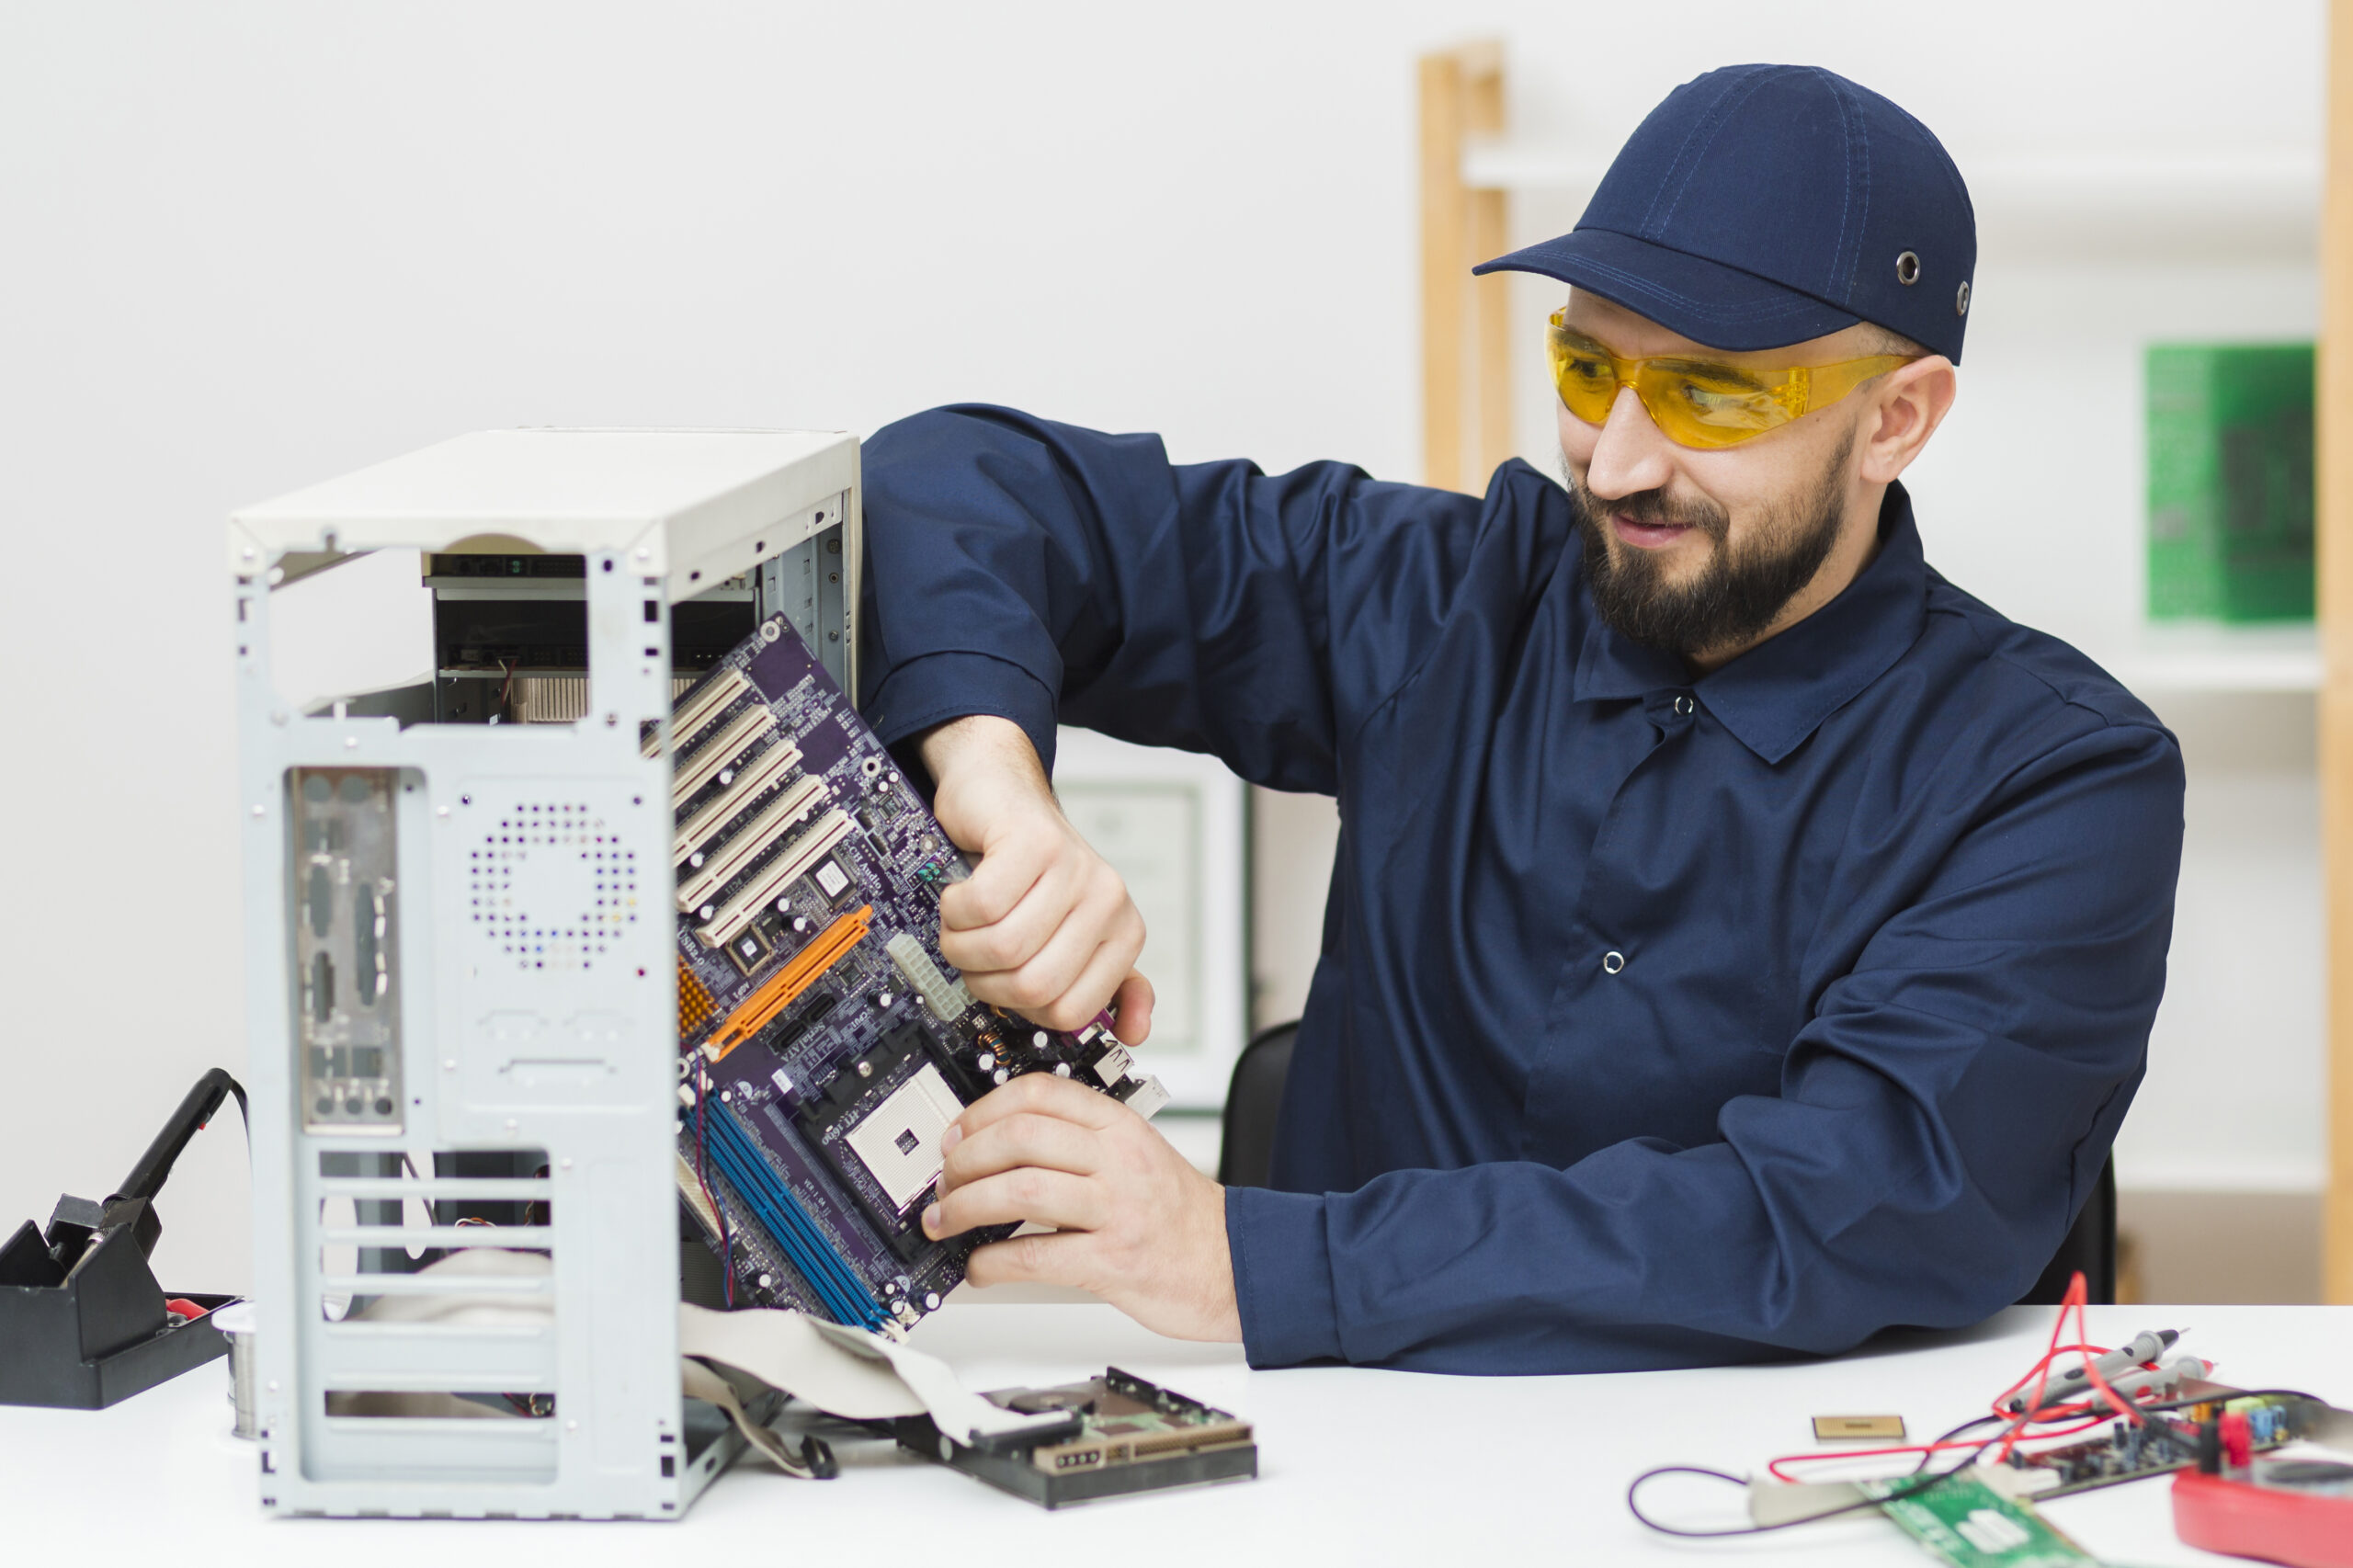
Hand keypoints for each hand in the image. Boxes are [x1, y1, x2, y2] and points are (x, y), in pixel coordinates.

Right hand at [919, 715, 1153, 1041]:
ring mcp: (1074, 867)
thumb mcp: (1074, 931)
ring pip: (1003, 948)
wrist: (998, 796)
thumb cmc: (1029, 870)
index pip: (1069, 1012)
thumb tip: (1135, 1032)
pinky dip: (955, 909)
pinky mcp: (1034, 841)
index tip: (1007, 979)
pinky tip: (961, 893)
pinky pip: (980, 907)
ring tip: (965, 922)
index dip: (1022, 1006)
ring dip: (963, 944)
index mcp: (1123, 934)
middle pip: (1034, 985)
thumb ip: (1105, 982)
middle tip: (976, 951)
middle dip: (987, 978)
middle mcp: (1108, 900)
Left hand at [923, 1073, 1240, 1342]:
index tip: (957, 1135)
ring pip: (1020, 1191)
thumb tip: (1000, 1146)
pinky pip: (1036, 1255)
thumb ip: (1081, 1142)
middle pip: (1019, 1137)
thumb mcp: (1138, 1155)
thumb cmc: (1180, 1215)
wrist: (1235, 1264)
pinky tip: (979, 1265)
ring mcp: (1117, 1208)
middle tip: (944, 1183)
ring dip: (966, 1207)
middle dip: (964, 1161)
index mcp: (1120, 1125)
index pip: (1040, 1092)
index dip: (983, 1110)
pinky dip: (993, 1261)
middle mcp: (1118, 1159)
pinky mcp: (1114, 1260)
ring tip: (946, 1222)